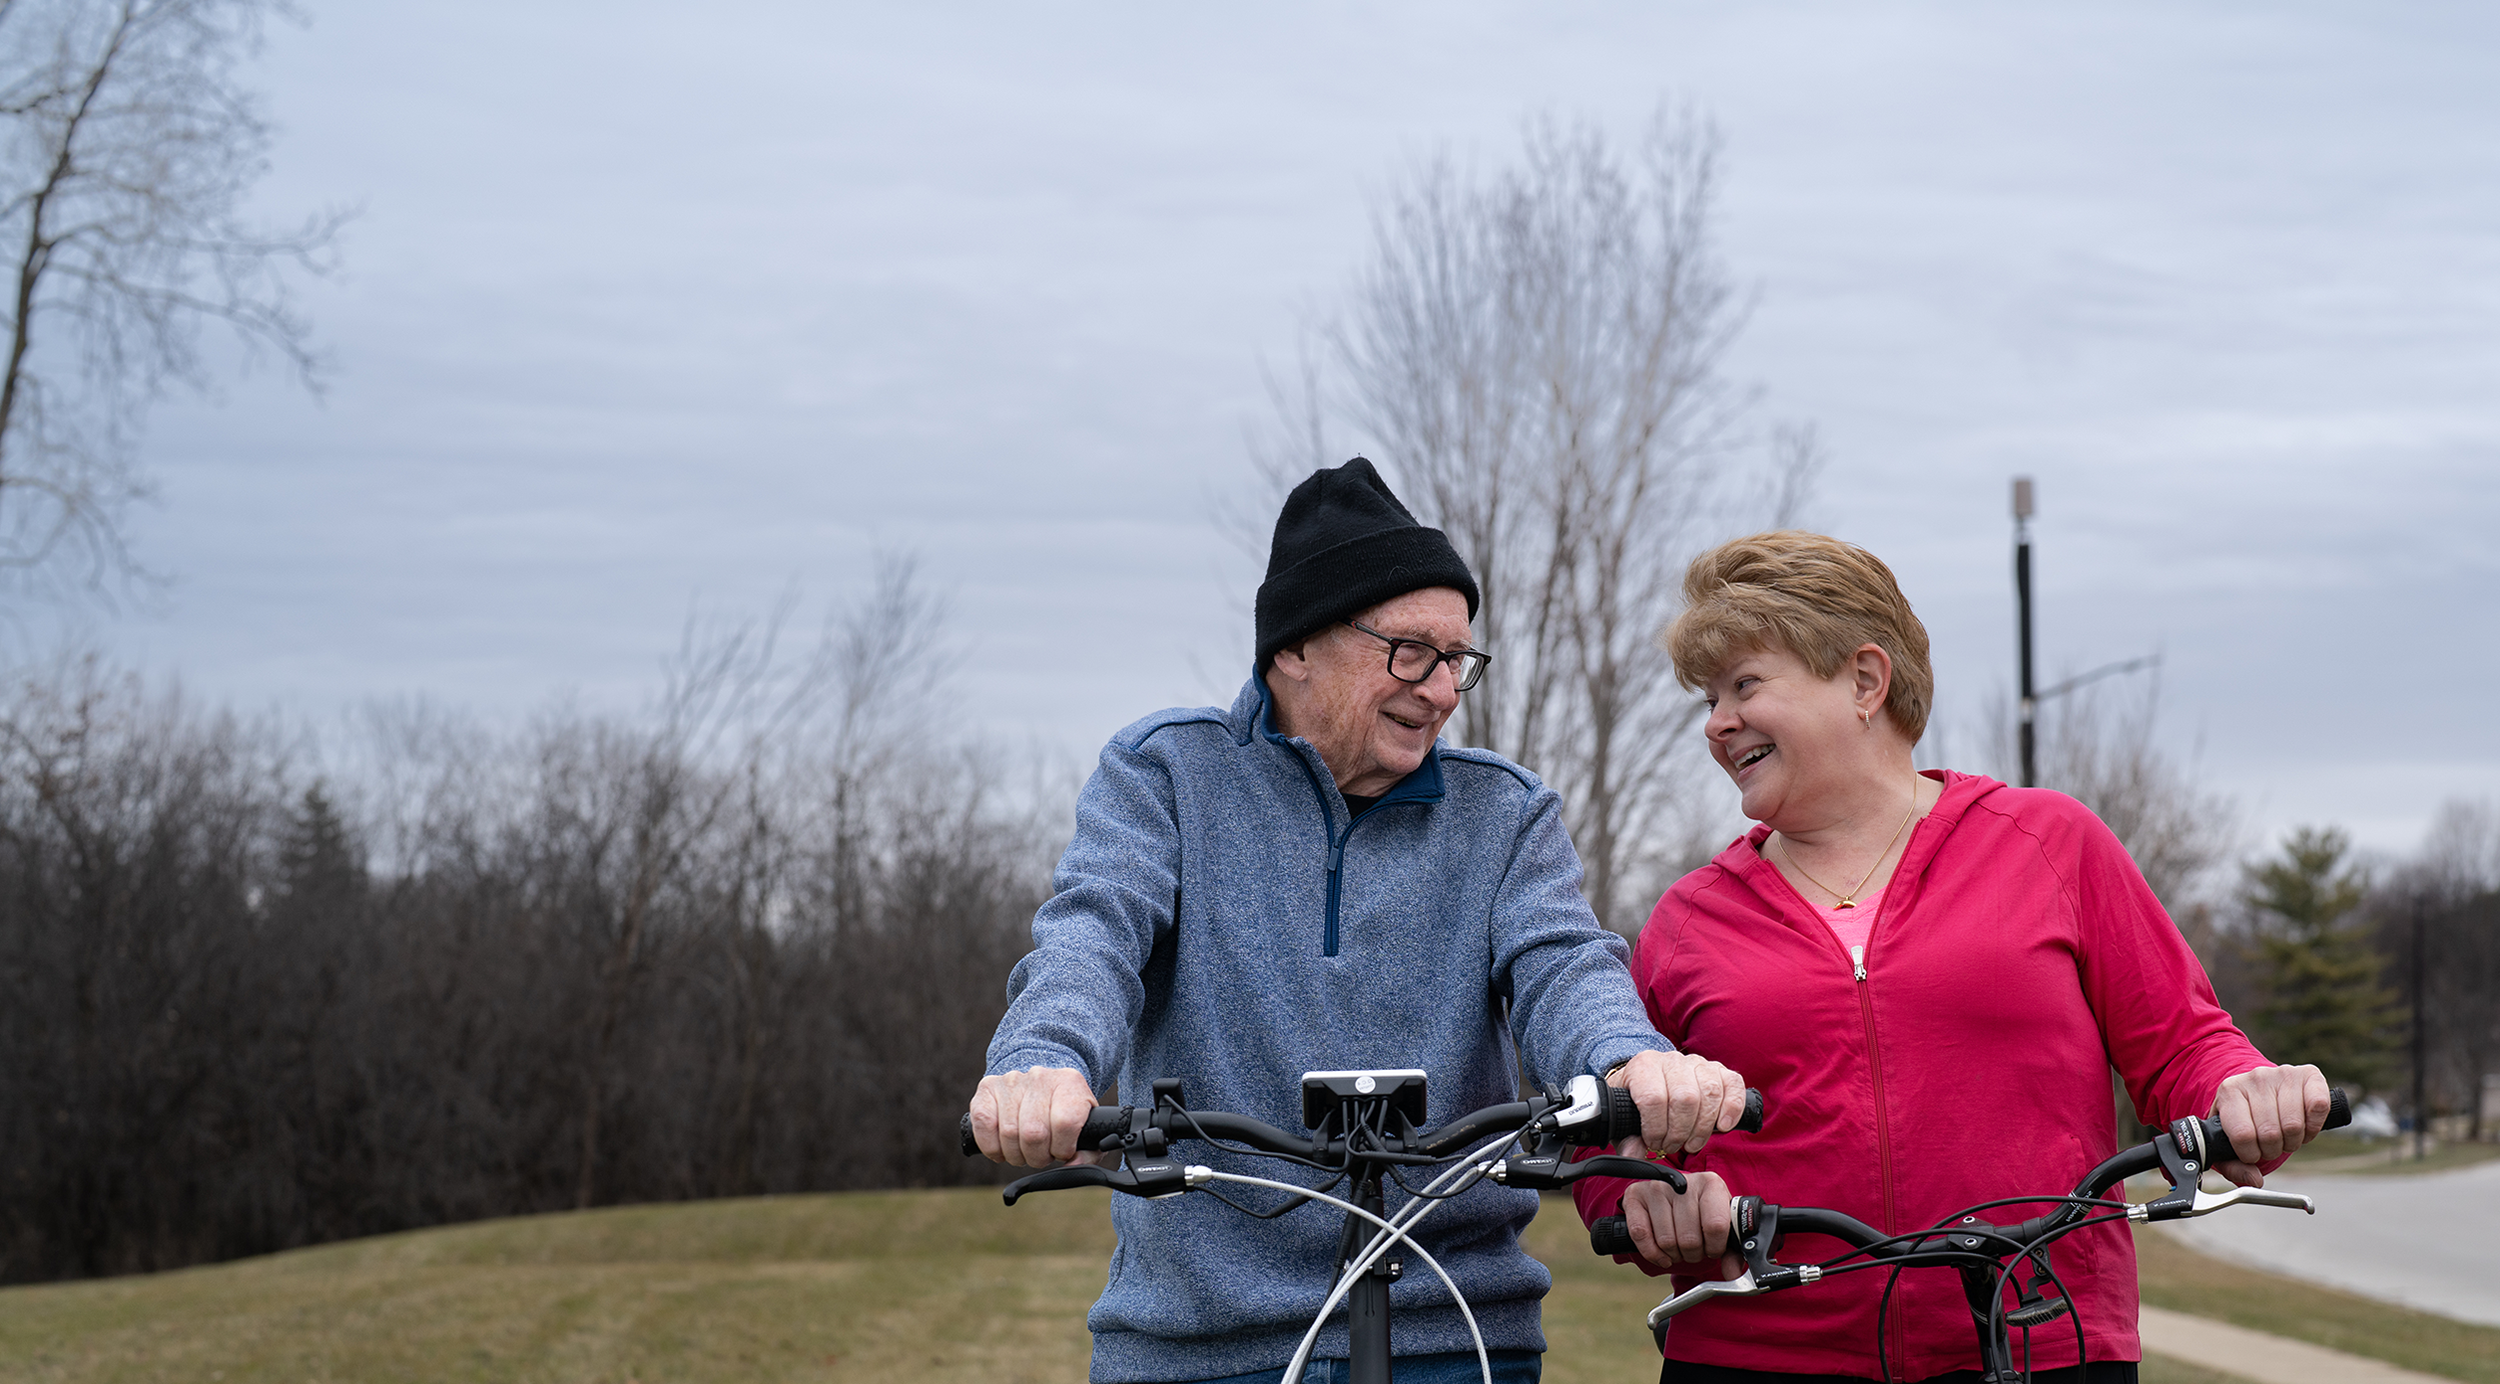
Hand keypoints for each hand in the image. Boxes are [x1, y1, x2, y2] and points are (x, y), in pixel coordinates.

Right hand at [968, 1066, 1105, 1168]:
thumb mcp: (1087, 1128)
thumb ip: (1089, 1152)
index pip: (1065, 1123)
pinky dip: (992, 1147)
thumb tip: (1072, 1165)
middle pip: (1034, 1133)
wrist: (1043, 1085)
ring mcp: (1011, 1081)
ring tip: (1024, 1151)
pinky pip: (984, 1125)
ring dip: (1016, 1155)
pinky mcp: (987, 1088)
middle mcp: (1039, 1077)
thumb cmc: (1066, 1113)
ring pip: (1009, 1133)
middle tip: (1041, 1155)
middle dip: (1037, 1157)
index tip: (1062, 1151)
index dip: (1062, 1148)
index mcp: (1070, 1083)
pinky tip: (1003, 1148)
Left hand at [1608, 1050, 1746, 1154]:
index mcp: (1644, 1066)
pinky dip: (1732, 1108)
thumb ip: (1626, 1136)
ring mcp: (1697, 1063)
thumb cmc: (1636, 1100)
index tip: (1653, 1143)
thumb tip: (1633, 1153)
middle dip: (1680, 1132)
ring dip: (1703, 1128)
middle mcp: (1672, 1060)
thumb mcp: (1624, 1116)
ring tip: (1691, 1143)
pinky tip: (1722, 1127)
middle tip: (1672, 1146)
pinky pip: (1733, 1085)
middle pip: (1685, 1098)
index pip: (1654, 1098)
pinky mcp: (1718, 1070)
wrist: (1649, 1080)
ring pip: (1710, 1093)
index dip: (1655, 1129)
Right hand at [1620, 1170, 1741, 1278]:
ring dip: (1673, 1255)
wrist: (1675, 1193)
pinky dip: (1652, 1254)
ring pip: (1666, 1241)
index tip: (1712, 1249)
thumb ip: (1733, 1251)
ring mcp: (1656, 1187)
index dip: (1715, 1247)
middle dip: (1693, 1254)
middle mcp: (1683, 1181)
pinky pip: (1641, 1235)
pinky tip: (1662, 1254)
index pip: (1715, 1226)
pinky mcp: (1634, 1195)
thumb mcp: (1722, 1225)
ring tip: (1679, 1249)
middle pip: (1689, 1238)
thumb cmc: (1701, 1212)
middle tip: (1694, 1250)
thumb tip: (1733, 1273)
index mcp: (1711, 1184)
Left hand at [2210, 1063, 2330, 1186]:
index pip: (2243, 1135)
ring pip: (2294, 1125)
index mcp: (2230, 1091)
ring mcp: (2282, 1073)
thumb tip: (2254, 1180)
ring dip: (2293, 1142)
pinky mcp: (2309, 1074)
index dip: (2250, 1154)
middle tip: (2271, 1146)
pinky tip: (2304, 1127)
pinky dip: (2314, 1127)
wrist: (2259, 1089)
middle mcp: (2255, 1078)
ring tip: (2286, 1137)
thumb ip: (2232, 1165)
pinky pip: (2318, 1107)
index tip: (2252, 1153)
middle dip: (2273, 1150)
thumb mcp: (2227, 1139)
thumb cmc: (2243, 1117)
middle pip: (2270, 1133)